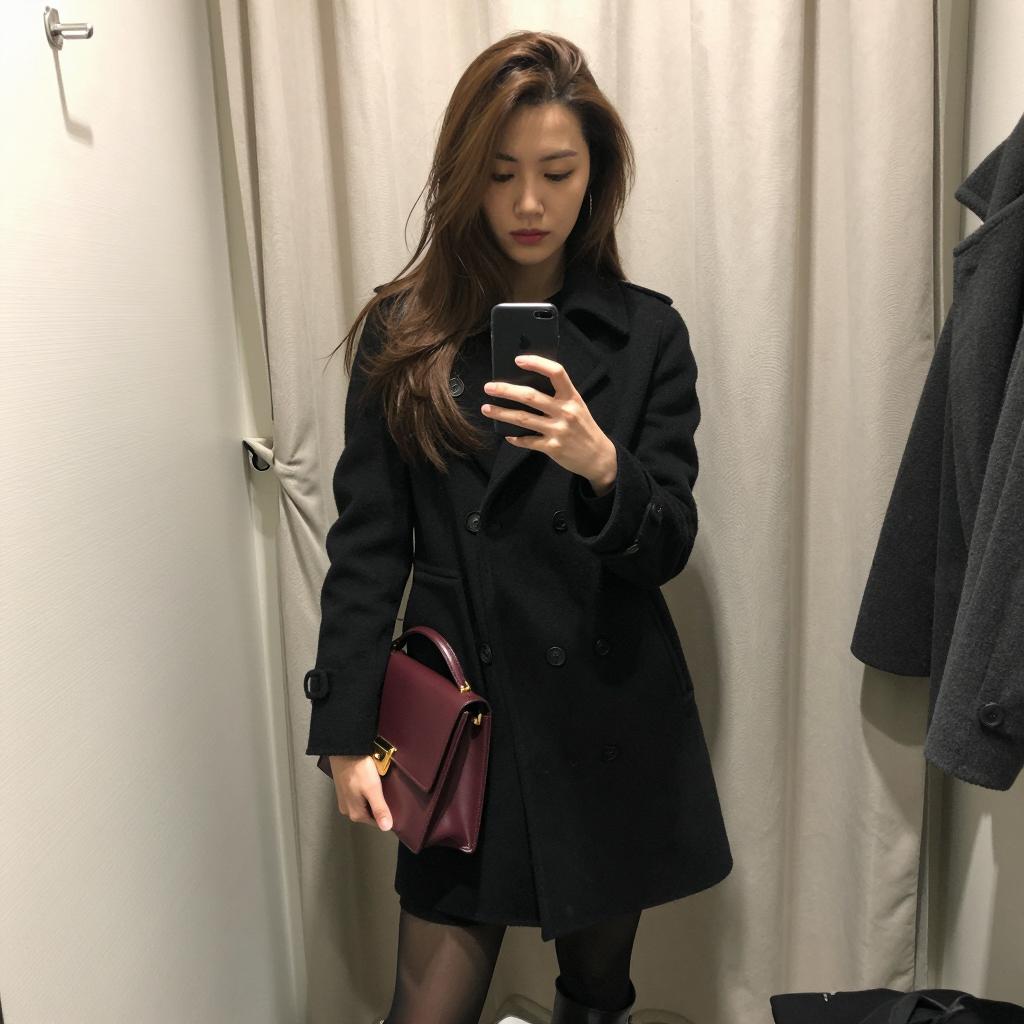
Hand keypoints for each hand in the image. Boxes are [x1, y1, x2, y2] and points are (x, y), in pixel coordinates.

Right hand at [328, 754, 392, 830]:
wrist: (344, 750)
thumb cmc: (358, 768)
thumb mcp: (373, 789)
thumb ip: (380, 809)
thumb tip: (386, 827)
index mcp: (355, 813)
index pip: (376, 822)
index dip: (386, 815)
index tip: (394, 805)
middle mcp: (347, 809)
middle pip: (369, 813)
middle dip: (379, 805)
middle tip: (387, 793)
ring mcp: (344, 799)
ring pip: (364, 804)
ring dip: (372, 798)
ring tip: (379, 787)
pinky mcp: (344, 789)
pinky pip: (359, 796)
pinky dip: (366, 791)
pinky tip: (370, 782)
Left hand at [482, 354, 616, 494]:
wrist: (598, 456)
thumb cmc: (584, 427)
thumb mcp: (577, 406)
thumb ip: (559, 396)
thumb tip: (528, 384)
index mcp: (572, 397)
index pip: (556, 372)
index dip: (537, 363)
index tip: (518, 360)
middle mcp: (565, 411)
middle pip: (530, 397)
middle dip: (506, 390)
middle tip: (489, 387)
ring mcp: (558, 430)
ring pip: (523, 419)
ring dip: (501, 413)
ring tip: (486, 408)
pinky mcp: (553, 448)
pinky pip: (528, 441)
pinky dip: (515, 438)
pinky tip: (506, 435)